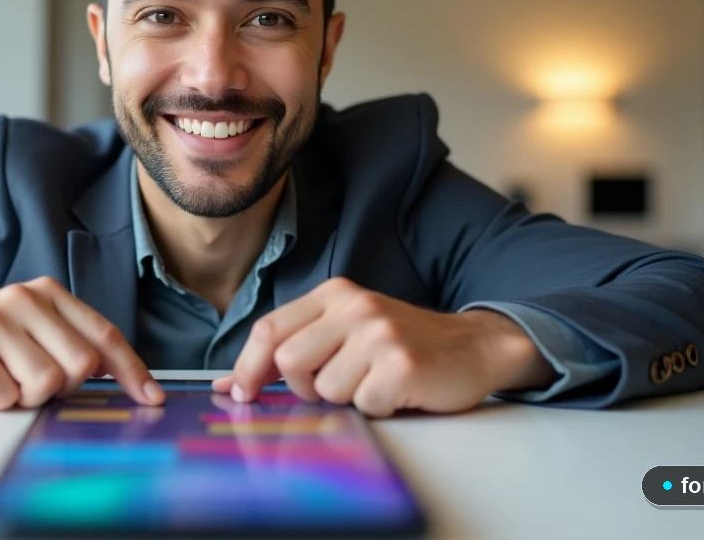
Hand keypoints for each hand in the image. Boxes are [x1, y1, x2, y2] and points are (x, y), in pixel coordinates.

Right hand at [0, 276, 163, 409]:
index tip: (152, 398)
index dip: (132, 370)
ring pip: (45, 385)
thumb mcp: (28, 329)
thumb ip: (69, 343)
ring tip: (1, 379)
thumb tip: (123, 378)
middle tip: (28, 381)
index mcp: (46, 293)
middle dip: (60, 387)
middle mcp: (23, 300)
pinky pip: (6, 398)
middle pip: (80, 366)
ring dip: (24, 396)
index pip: (103, 335)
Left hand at [212, 277, 554, 415]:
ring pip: (325, 389)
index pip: (270, 330)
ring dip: (347, 399)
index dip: (248, 367)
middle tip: (336, 388)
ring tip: (374, 384)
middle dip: (304, 389)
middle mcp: (354, 307)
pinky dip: (377, 408)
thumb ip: (292, 349)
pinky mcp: (401, 364)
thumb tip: (230, 382)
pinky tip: (397, 392)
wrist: (473, 347)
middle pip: (290, 362)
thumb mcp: (344, 333)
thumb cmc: (400, 346)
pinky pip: (363, 404)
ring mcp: (379, 334)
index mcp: (334, 295)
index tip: (241, 394)